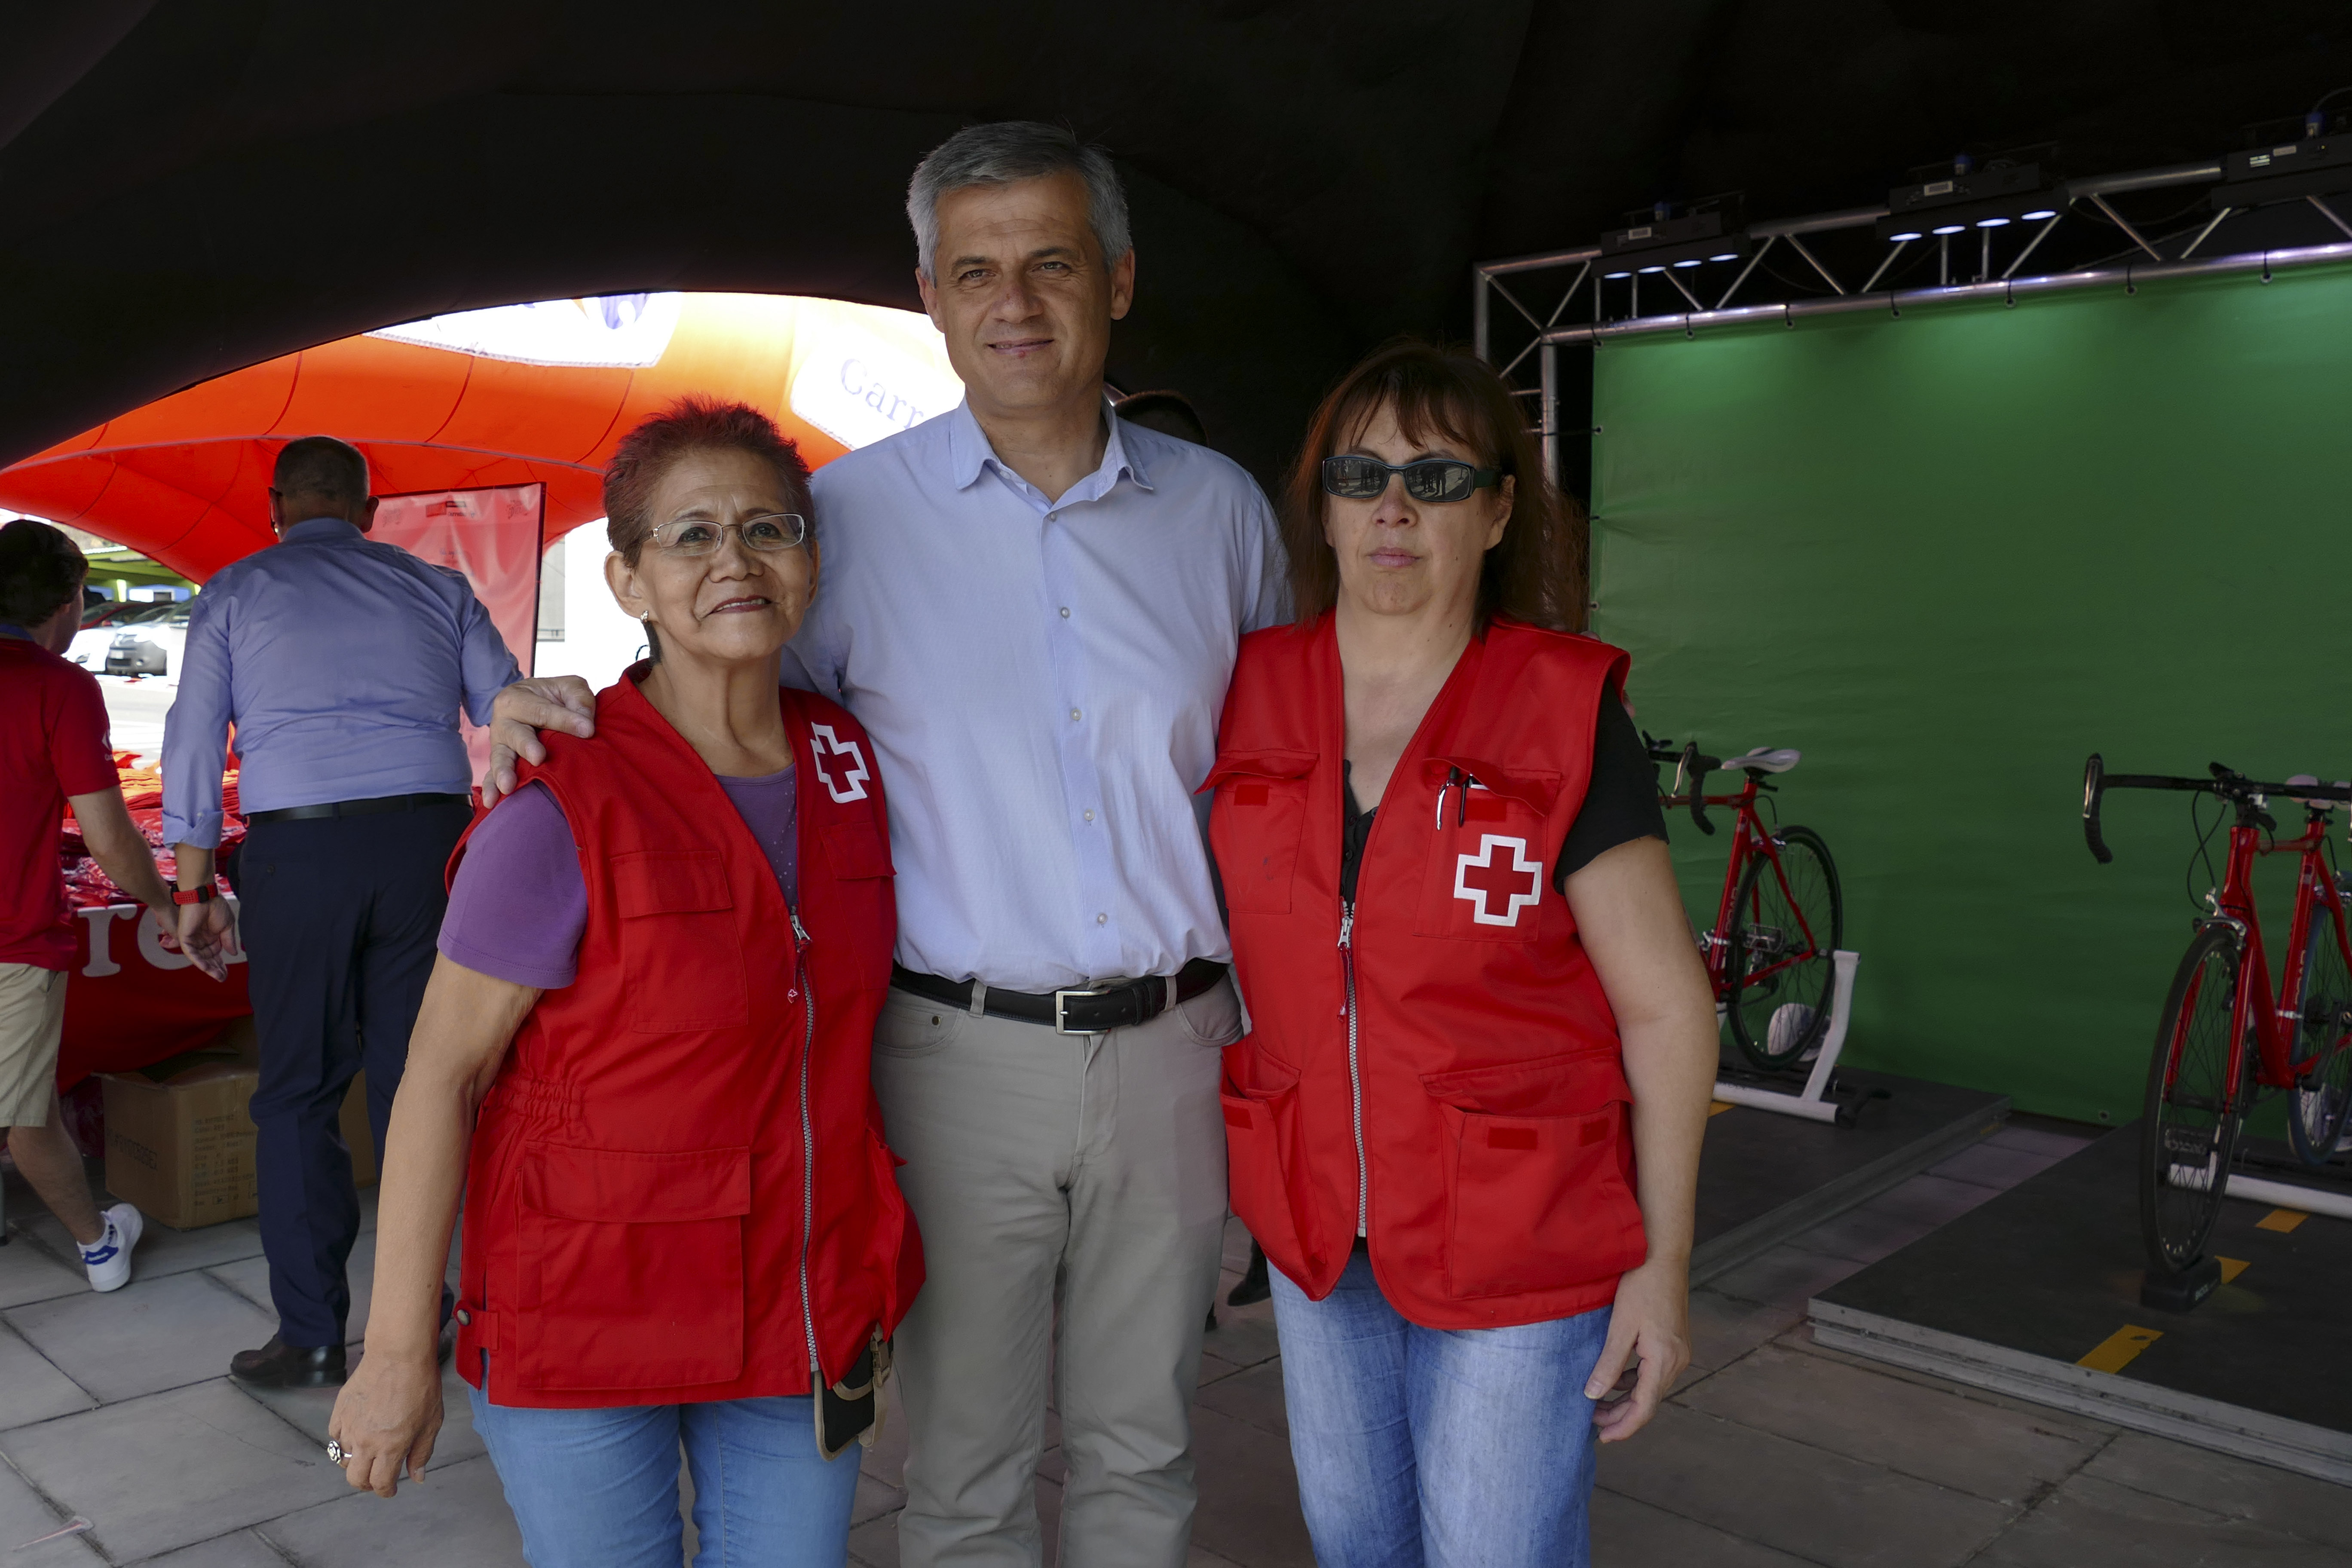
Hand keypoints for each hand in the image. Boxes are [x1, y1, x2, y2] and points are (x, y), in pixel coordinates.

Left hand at [171, 898, 234, 982]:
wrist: (203, 896)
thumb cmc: (215, 906)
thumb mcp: (227, 926)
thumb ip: (229, 940)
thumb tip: (234, 953)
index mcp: (212, 936)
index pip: (216, 954)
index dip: (221, 964)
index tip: (226, 974)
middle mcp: (201, 940)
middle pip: (208, 959)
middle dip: (215, 969)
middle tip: (222, 978)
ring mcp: (192, 939)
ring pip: (199, 958)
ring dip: (208, 968)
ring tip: (217, 976)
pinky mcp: (184, 937)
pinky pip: (191, 952)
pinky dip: (198, 961)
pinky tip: (206, 968)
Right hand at [327, 1350, 443, 1496]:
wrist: (398, 1355)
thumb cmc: (421, 1386)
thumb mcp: (431, 1423)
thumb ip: (421, 1453)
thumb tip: (416, 1477)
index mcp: (390, 1447)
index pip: (380, 1483)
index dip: (386, 1491)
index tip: (392, 1489)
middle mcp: (365, 1442)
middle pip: (355, 1479)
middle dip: (366, 1484)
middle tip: (378, 1477)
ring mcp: (349, 1427)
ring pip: (343, 1458)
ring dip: (356, 1461)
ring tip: (371, 1451)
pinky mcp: (339, 1411)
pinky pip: (336, 1436)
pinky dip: (344, 1440)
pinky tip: (358, 1432)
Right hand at [484, 677, 595, 800]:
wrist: (537, 705)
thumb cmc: (555, 697)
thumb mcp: (570, 688)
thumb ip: (579, 699)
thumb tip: (585, 723)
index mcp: (518, 697)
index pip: (542, 710)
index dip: (564, 720)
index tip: (588, 730)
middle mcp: (504, 720)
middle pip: (515, 734)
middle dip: (526, 745)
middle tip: (538, 758)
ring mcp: (500, 743)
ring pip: (500, 757)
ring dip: (504, 772)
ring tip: (508, 786)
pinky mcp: (500, 762)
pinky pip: (492, 776)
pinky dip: (491, 788)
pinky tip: (493, 802)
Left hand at [1588, 1254, 1689, 1442]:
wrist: (1663, 1255)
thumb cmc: (1641, 1285)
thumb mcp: (1621, 1326)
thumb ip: (1609, 1364)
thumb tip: (1593, 1395)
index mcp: (1665, 1360)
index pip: (1645, 1408)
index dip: (1624, 1427)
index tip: (1603, 1438)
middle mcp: (1677, 1360)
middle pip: (1649, 1402)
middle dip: (1621, 1416)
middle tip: (1593, 1423)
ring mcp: (1678, 1351)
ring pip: (1651, 1388)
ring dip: (1627, 1400)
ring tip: (1598, 1405)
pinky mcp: (1673, 1342)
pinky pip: (1653, 1372)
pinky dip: (1634, 1382)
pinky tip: (1614, 1381)